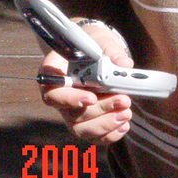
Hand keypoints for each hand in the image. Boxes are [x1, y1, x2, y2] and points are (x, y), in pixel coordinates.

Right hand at [38, 22, 133, 144]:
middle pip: (70, 112)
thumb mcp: (100, 40)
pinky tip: (124, 123)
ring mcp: (71, 111)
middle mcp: (59, 95)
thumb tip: (123, 63)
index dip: (68, 98)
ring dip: (105, 124)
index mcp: (54, 72)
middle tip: (123, 100)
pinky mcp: (86, 122)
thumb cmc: (94, 45)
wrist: (99, 53)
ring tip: (126, 112)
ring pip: (80, 129)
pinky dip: (110, 134)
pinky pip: (94, 137)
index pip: (51, 89)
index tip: (90, 97)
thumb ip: (110, 50)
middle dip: (99, 110)